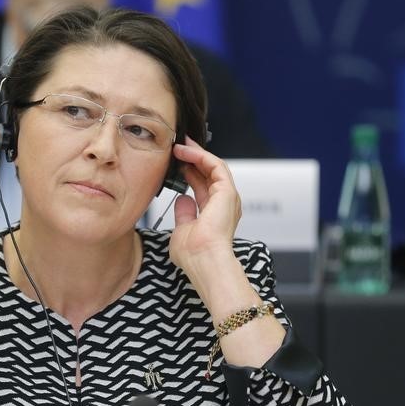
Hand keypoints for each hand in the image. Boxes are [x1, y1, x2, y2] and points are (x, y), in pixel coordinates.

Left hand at [168, 136, 241, 273]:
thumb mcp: (183, 230)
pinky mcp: (227, 192)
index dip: (190, 171)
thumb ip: (184, 214)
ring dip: (196, 153)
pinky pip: (215, 166)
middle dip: (193, 157)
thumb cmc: (194, 255)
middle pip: (209, 173)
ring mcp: (228, 197)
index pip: (203, 185)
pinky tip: (186, 151)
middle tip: (178, 146)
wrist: (203, 261)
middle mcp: (224, 204)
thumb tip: (182, 200)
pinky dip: (200, 156)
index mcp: (214, 213)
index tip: (176, 162)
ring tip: (179, 144)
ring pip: (213, 166)